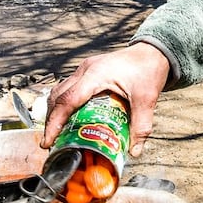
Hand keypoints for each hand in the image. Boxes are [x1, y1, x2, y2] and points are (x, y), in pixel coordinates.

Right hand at [41, 42, 169, 156]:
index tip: (48, 141)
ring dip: (55, 112)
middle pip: (57, 97)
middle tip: (52, 142)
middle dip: (51, 121)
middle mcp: (85, 70)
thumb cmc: (148, 70)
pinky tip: (70, 118)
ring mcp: (84, 69)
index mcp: (95, 75)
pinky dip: (64, 104)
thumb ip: (140, 126)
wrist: (153, 51)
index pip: (67, 101)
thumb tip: (133, 152)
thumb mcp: (147, 99)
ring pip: (60, 91)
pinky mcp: (87, 72)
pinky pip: (68, 88)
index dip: (55, 122)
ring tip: (58, 133)